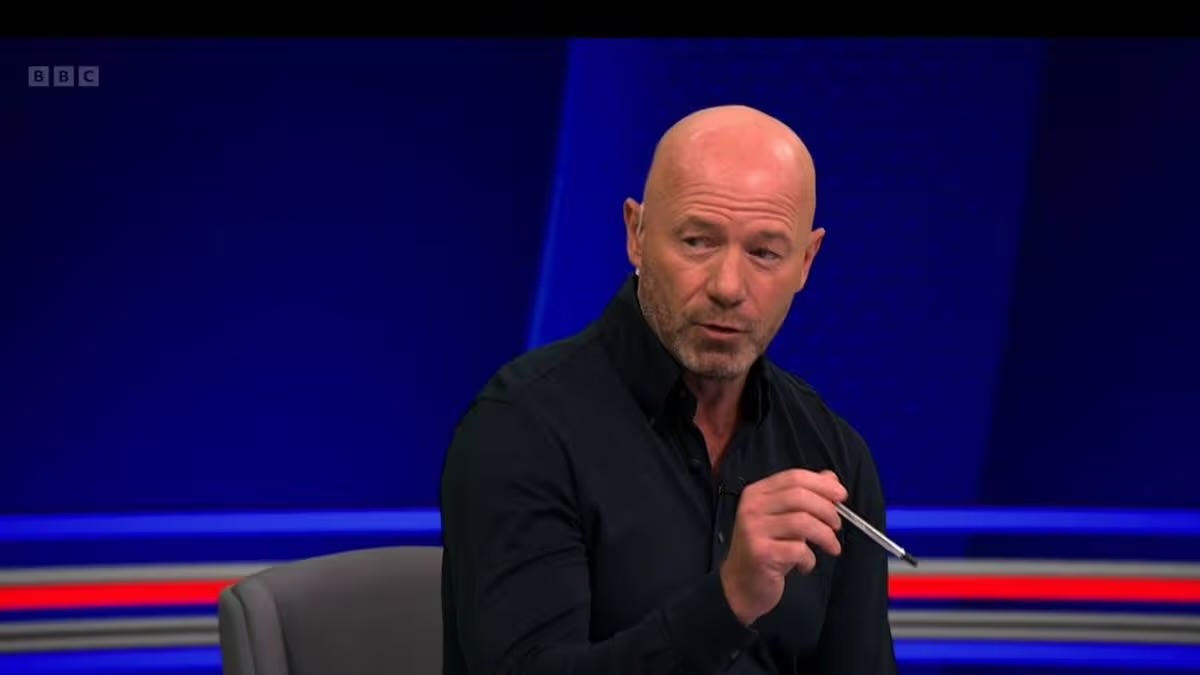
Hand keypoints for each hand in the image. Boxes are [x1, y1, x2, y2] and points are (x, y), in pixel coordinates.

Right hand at [719, 469, 845, 625]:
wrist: (741, 583)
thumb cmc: (767, 548)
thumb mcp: (784, 518)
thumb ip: (805, 496)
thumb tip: (831, 478)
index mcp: (757, 493)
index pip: (794, 477)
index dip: (822, 484)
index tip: (841, 495)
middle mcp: (752, 507)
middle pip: (800, 496)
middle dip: (827, 510)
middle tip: (837, 526)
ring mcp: (753, 529)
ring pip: (802, 522)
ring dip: (825, 535)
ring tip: (831, 546)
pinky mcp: (760, 553)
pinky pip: (798, 549)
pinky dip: (810, 559)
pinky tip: (806, 565)